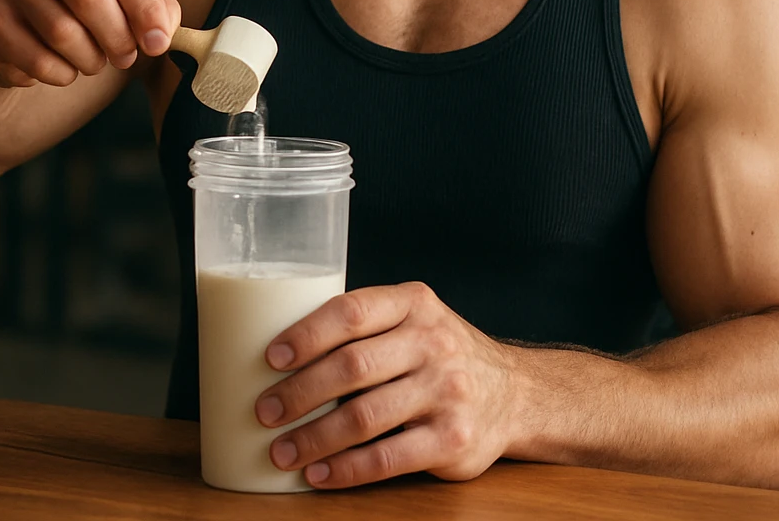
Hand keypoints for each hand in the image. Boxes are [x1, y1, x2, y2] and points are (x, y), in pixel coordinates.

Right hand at [0, 0, 180, 87]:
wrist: (18, 8)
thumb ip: (153, 3)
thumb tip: (161, 35)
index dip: (145, 8)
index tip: (159, 42)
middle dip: (118, 37)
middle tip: (127, 57)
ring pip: (63, 33)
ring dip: (90, 60)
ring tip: (94, 59)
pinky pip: (37, 62)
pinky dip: (61, 74)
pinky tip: (63, 66)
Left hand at [256, 281, 516, 488]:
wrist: (514, 394)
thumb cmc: (440, 355)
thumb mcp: (414, 320)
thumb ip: (366, 326)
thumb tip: (280, 352)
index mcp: (415, 304)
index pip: (352, 311)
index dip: (306, 334)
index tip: (270, 358)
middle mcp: (434, 343)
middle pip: (352, 367)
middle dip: (299, 392)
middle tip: (265, 412)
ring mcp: (447, 392)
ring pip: (364, 417)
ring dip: (313, 438)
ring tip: (281, 450)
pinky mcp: (453, 440)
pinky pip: (387, 458)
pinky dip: (345, 470)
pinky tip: (318, 474)